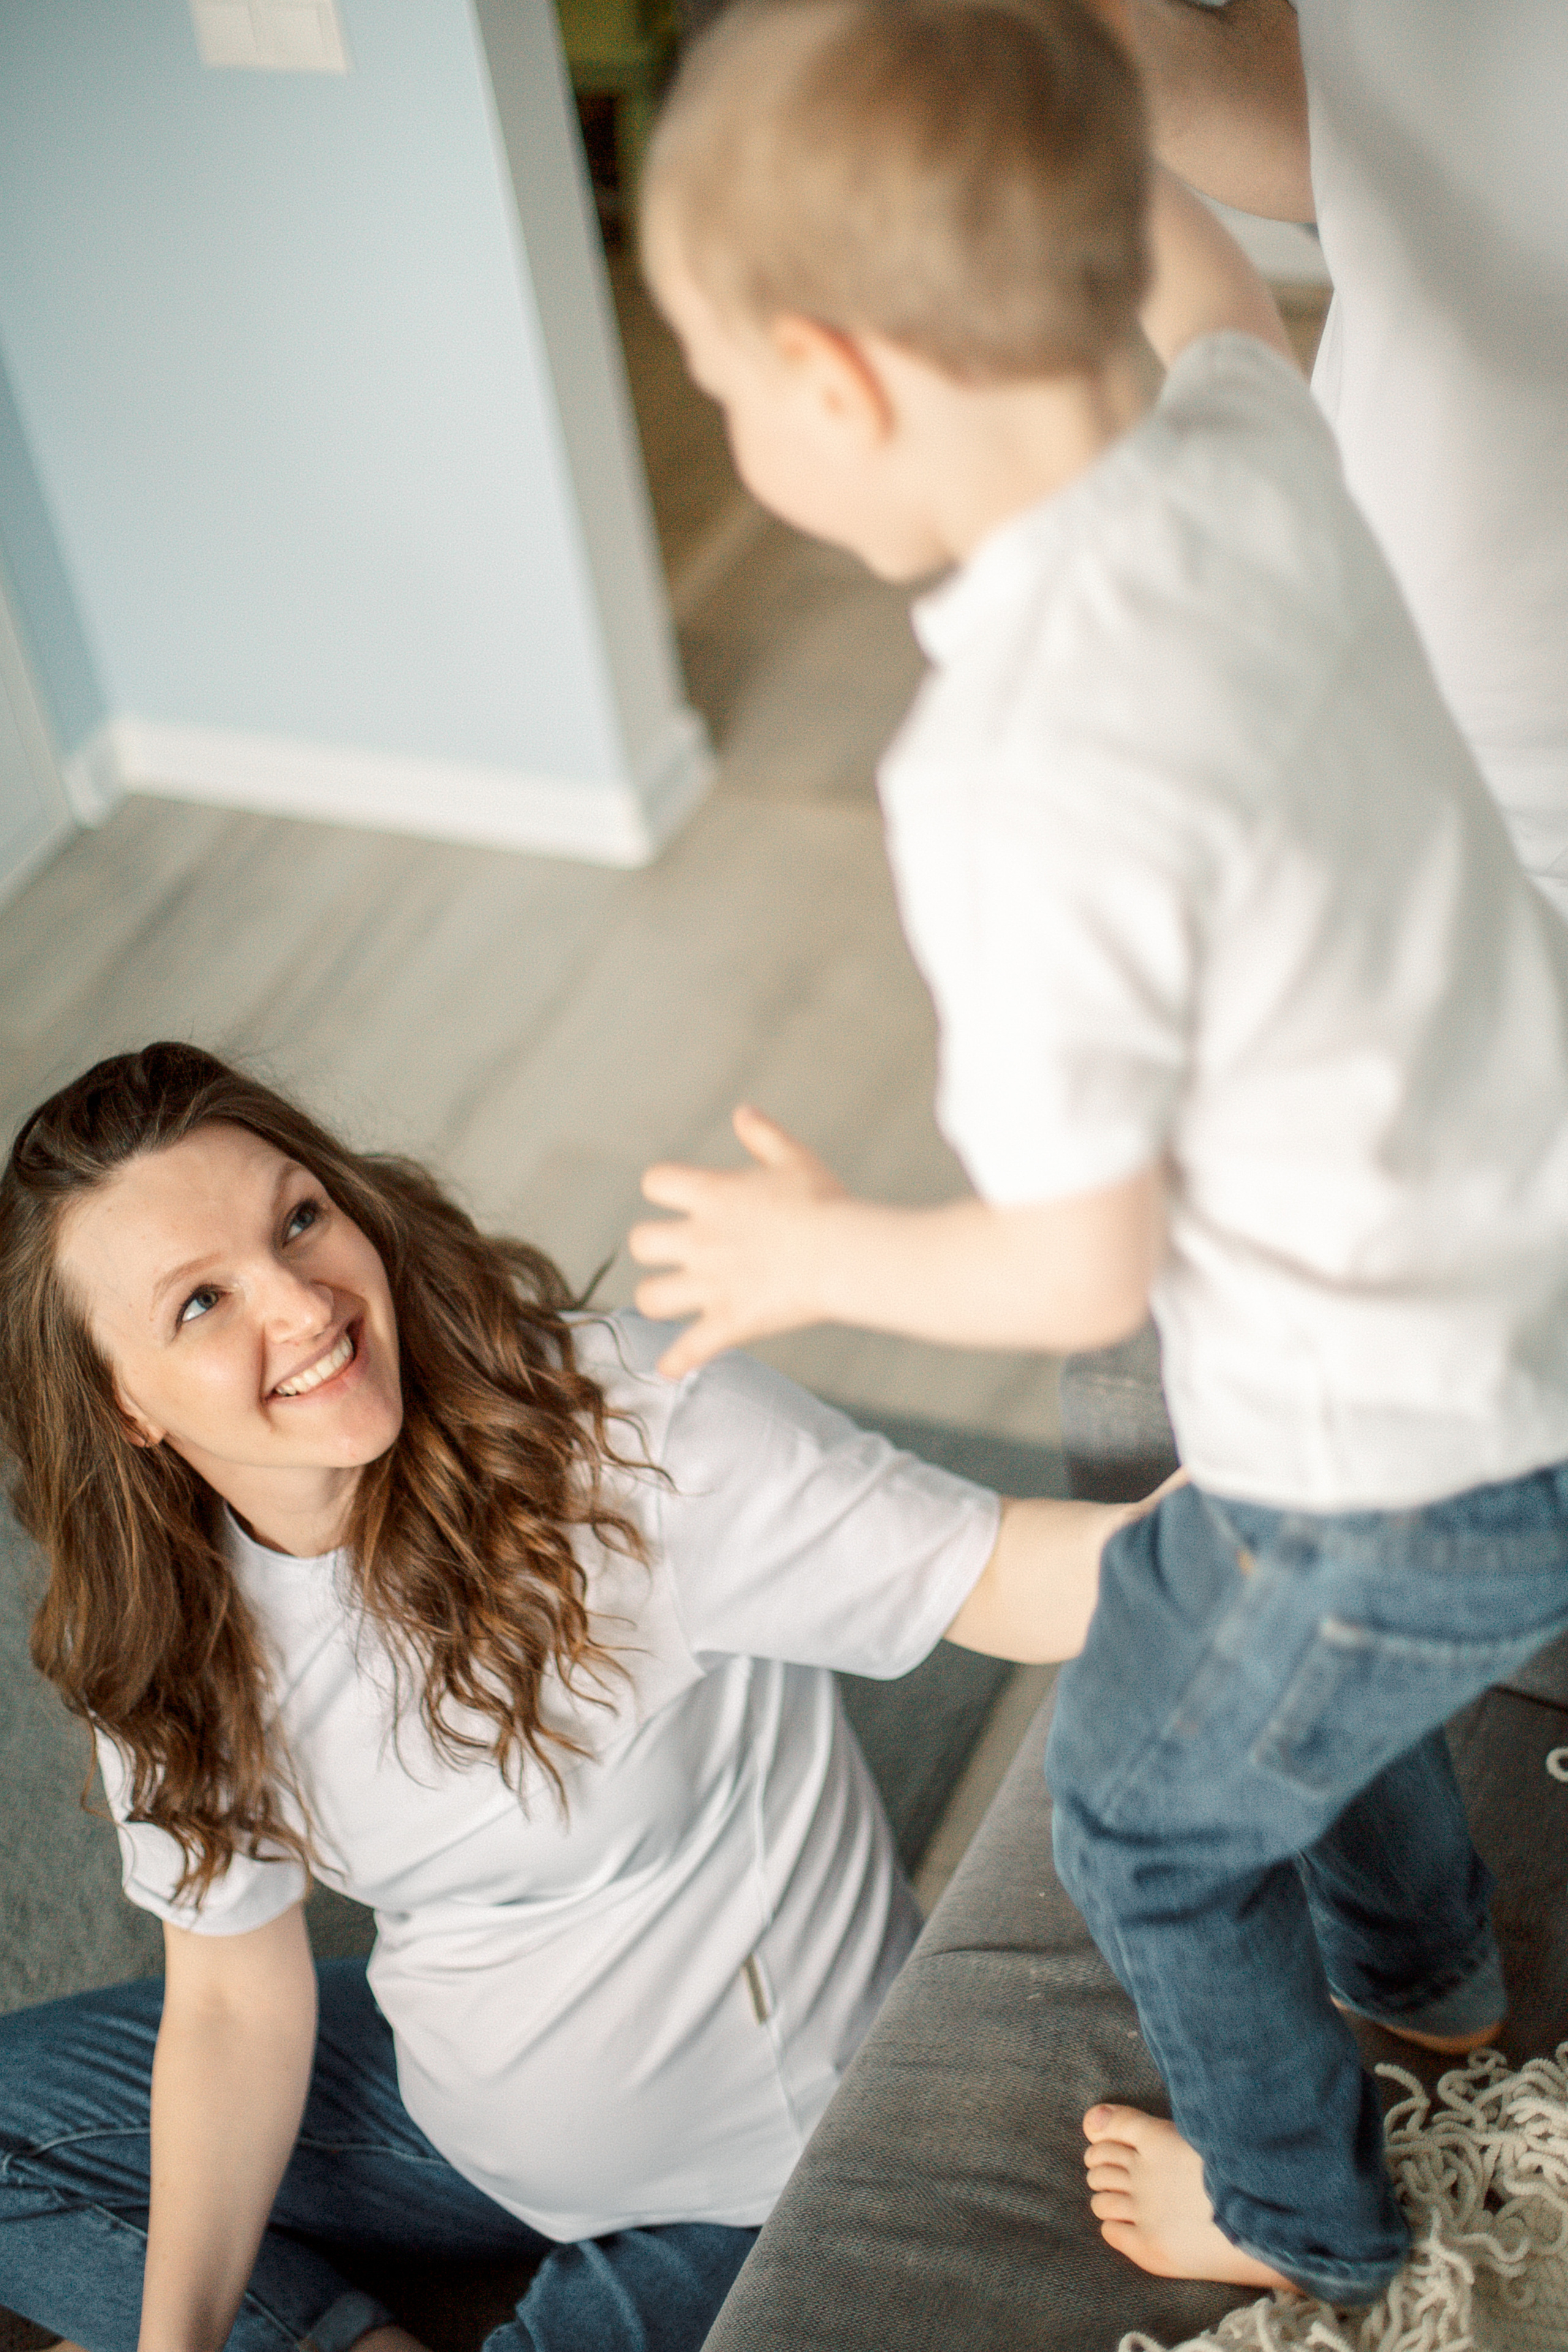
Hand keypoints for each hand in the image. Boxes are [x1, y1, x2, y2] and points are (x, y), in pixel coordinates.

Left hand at [629, 1106, 849, 1376]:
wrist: (843, 1253)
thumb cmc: (823, 1202)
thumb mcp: (793, 1157)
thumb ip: (763, 1135)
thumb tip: (742, 1112)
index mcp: (711, 1195)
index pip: (656, 1182)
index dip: (664, 1188)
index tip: (681, 1195)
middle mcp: (699, 1240)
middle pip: (641, 1242)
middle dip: (655, 1247)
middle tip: (680, 1251)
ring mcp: (710, 1285)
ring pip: (650, 1298)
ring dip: (658, 1297)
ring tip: (674, 1299)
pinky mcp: (727, 1323)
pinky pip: (687, 1350)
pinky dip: (675, 1362)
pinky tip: (668, 1368)